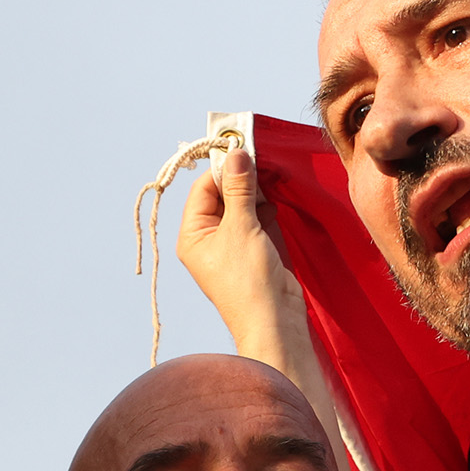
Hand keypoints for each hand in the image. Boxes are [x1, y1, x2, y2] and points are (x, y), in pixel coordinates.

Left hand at [177, 149, 306, 349]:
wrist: (275, 321)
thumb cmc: (248, 280)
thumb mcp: (241, 227)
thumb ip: (239, 189)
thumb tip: (235, 154)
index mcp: (193, 235)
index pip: (203, 189)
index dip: (222, 169)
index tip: (243, 149)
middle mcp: (209, 238)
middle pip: (221, 195)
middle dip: (241, 178)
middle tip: (261, 160)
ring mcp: (233, 245)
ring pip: (241, 205)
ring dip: (256, 191)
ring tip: (270, 179)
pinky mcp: (254, 250)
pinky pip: (256, 219)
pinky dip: (266, 207)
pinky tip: (276, 200)